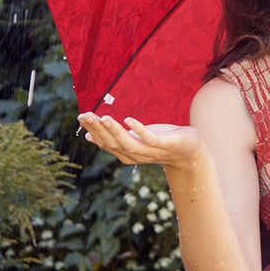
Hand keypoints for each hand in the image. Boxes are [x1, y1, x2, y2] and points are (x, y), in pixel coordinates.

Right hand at [77, 112, 204, 170]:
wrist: (189, 151)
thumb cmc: (160, 142)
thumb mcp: (134, 139)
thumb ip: (114, 138)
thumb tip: (88, 136)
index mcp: (126, 153)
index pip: (105, 143)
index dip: (93, 131)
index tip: (81, 118)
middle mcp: (135, 155)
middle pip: (113, 143)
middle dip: (98, 129)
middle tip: (85, 115)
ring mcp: (150, 151)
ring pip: (128, 143)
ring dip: (114, 131)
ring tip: (103, 117)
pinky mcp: (165, 144)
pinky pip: (150, 139)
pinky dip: (139, 130)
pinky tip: (129, 119)